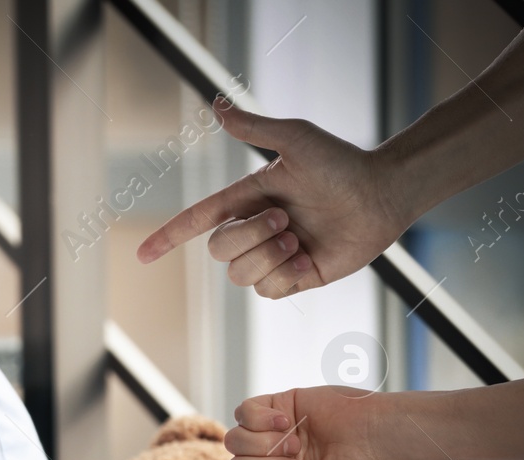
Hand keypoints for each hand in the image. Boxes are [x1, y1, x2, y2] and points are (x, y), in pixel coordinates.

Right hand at [137, 99, 410, 297]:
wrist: (381, 196)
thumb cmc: (341, 163)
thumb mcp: (296, 138)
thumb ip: (254, 127)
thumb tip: (217, 104)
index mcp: (246, 200)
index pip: (196, 220)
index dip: (168, 237)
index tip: (142, 256)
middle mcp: (254, 230)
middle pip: (218, 250)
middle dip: (249, 236)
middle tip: (286, 219)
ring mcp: (272, 257)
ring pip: (239, 274)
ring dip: (270, 256)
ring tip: (300, 240)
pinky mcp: (292, 279)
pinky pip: (267, 291)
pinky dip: (286, 276)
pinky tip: (308, 259)